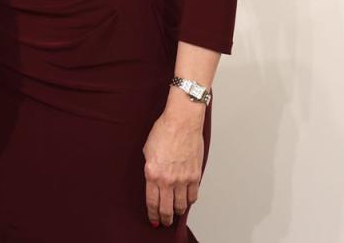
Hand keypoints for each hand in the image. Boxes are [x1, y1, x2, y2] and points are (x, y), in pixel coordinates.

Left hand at [142, 91, 205, 226]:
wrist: (182, 122)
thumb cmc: (163, 131)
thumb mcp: (148, 151)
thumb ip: (150, 169)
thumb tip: (153, 181)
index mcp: (152, 174)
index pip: (152, 202)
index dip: (153, 214)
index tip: (153, 219)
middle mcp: (167, 180)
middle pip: (166, 209)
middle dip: (165, 218)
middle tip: (165, 222)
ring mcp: (183, 179)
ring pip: (181, 205)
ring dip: (178, 211)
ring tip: (175, 212)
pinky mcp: (195, 175)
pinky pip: (193, 195)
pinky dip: (189, 201)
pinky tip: (186, 201)